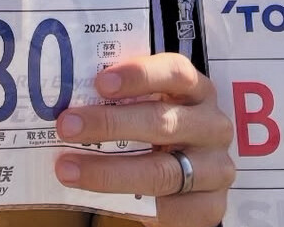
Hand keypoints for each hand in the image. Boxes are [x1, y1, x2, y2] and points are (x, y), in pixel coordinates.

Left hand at [53, 52, 232, 226]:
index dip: (139, 76)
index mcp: (198, 91)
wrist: (184, 183)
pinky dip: (135, 205)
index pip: (176, 73)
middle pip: (162, 121)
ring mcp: (216, 167)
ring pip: (162, 171)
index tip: (100, 83)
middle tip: (67, 126)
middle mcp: (212, 126)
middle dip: (109, 124)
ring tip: (68, 169)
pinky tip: (105, 202)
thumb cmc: (156, 135)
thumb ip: (120, 101)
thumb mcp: (145, 109)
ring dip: (108, 171)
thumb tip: (68, 101)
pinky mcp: (212, 206)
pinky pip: (172, 209)